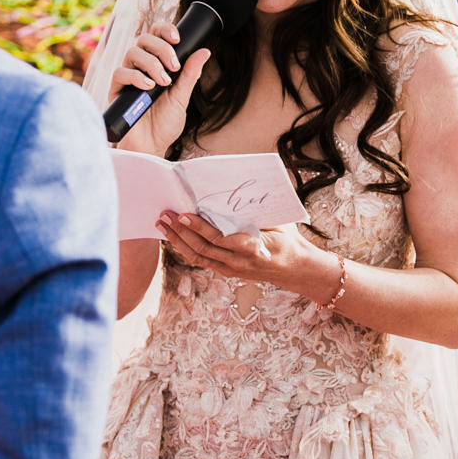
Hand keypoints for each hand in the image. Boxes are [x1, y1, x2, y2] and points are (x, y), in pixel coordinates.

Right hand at [111, 23, 209, 156]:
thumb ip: (190, 74)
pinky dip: (136, 77)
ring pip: (132, 53)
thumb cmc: (165, 124)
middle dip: (161, 49)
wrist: (152, 147)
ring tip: (163, 82)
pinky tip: (149, 87)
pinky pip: (120, 73)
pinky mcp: (117, 90)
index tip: (177, 38)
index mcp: (156, 64)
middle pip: (143, 39)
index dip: (164, 30)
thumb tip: (204, 51)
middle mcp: (140, 67)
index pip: (155, 35)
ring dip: (151, 64)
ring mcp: (128, 78)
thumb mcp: (182, 97)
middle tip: (173, 67)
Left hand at [157, 212, 339, 301]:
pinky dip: (185, 247)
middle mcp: (238, 262)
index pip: (219, 238)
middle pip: (202, 247)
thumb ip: (255, 210)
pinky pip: (201, 260)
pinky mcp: (226, 271)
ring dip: (177, 240)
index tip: (183, 214)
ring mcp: (230, 270)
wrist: (294, 266)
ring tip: (163, 224)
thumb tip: (234, 187)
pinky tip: (174, 236)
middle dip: (180, 231)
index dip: (199, 227)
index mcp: (252, 248)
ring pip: (197, 256)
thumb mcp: (277, 220)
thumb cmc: (287, 237)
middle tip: (165, 214)